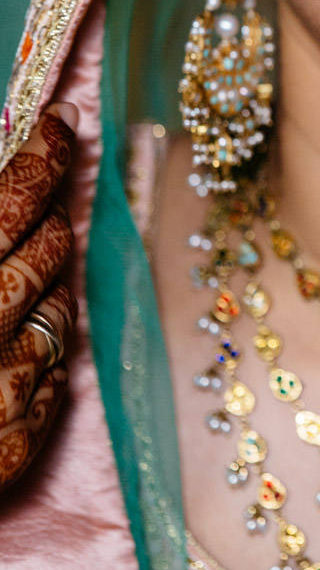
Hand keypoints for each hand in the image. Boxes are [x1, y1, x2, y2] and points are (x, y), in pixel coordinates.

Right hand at [0, 104, 78, 489]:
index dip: (46, 151)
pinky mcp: (11, 447)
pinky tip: (16, 334)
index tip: (62, 122)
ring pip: (62, 308)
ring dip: (49, 275)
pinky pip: (55, 377)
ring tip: (22, 257)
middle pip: (50, 245)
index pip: (17, 194)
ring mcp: (4, 394)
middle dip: (50, 208)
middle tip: (38, 188)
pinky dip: (42, 346)